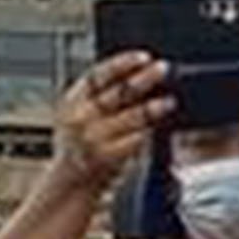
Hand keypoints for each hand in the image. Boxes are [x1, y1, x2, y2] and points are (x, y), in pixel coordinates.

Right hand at [46, 52, 169, 195]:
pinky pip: (132, 141)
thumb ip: (101, 97)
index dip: (121, 63)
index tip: (143, 56)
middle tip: (163, 69)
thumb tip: (137, 76)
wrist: (69, 182)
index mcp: (72, 100)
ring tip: (169, 101)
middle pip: (117, 92)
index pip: (97, 74)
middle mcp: (80, 117)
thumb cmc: (81, 146)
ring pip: (129, 116)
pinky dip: (146, 132)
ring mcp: (92, 138)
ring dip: (152, 108)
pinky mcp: (105, 157)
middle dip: (143, 79)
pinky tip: (158, 126)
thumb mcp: (81, 115)